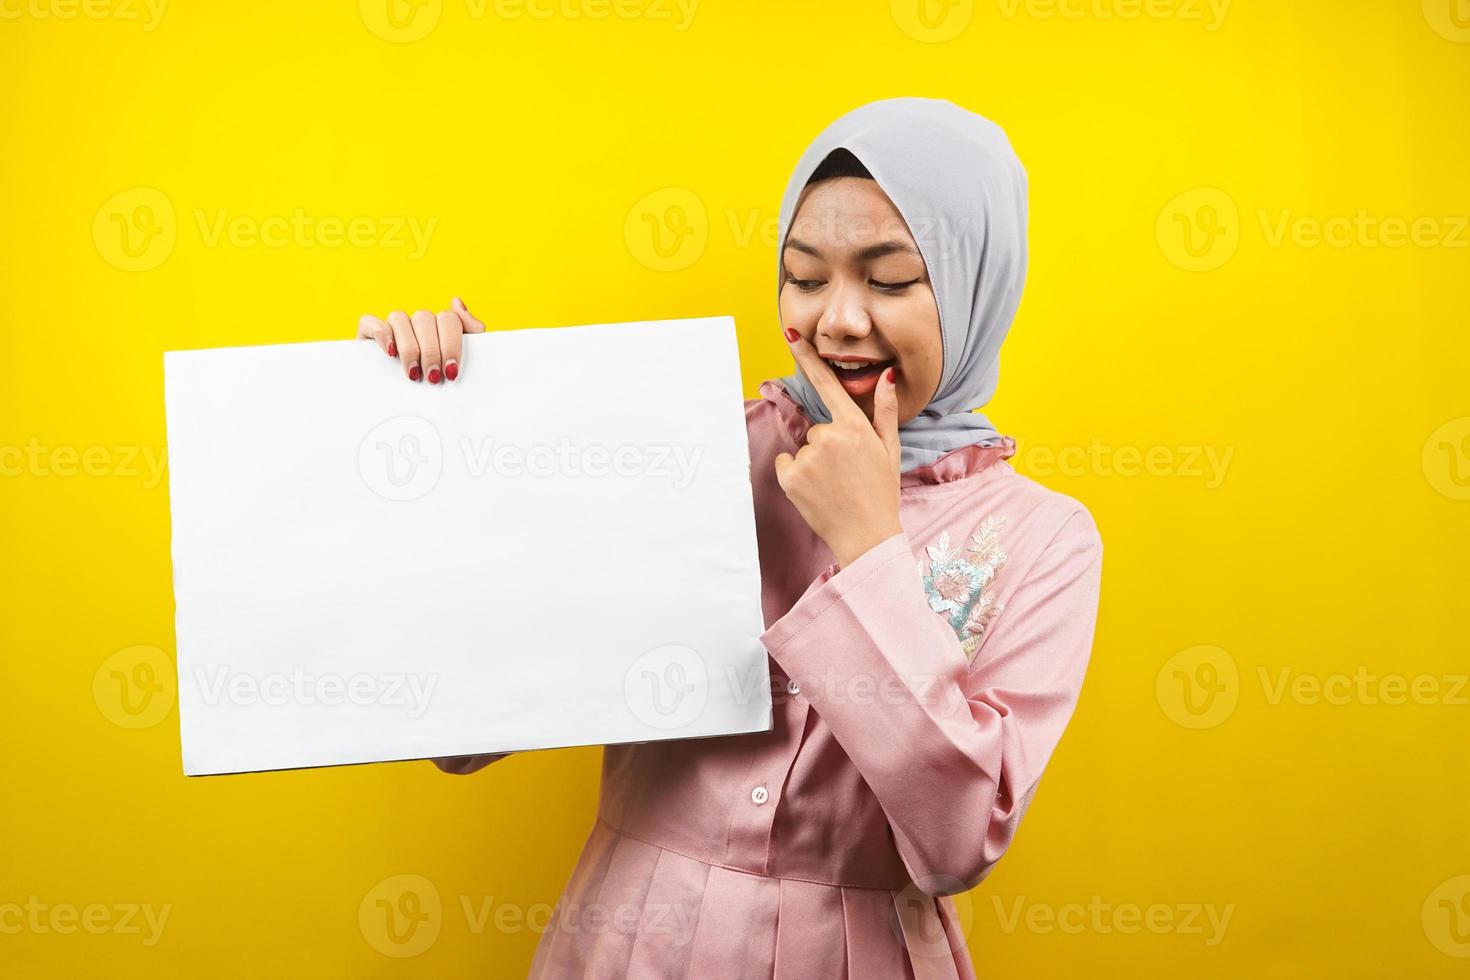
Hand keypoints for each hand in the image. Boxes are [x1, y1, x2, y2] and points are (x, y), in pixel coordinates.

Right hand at [357, 297, 484, 382]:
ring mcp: (393, 325)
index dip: (451, 345)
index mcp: (439, 325)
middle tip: (433, 377)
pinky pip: (370, 322)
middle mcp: (416, 322)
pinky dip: (382, 334)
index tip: (451, 371)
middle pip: (424, 319)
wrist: (406, 406)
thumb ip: (470, 330)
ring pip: (399, 318)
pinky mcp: (368, 332)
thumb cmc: (439, 381)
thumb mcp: (461, 360)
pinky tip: (390, 353)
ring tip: (414, 373)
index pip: (448, 319)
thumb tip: (456, 302)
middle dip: (431, 351)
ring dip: (409, 348)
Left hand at [774, 329, 904, 567]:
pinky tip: (816, 492)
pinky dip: (796, 477)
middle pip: (819, 429)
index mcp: (855, 427)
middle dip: (829, 446)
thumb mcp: (890, 450)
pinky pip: (787, 466)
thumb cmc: (881, 493)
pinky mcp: (790, 477)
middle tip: (847, 473)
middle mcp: (829, 436)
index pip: (827, 383)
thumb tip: (886, 376)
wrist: (867, 536)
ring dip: (814, 464)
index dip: (807, 357)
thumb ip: (885, 411)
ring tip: (834, 486)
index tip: (790, 335)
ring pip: (805, 449)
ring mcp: (808, 457)